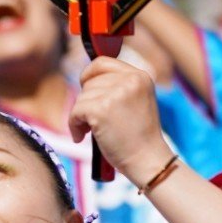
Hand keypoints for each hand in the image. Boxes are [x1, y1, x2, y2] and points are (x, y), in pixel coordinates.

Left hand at [69, 58, 173, 185]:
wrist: (147, 160)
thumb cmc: (139, 137)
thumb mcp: (135, 101)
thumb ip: (117, 87)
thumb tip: (86, 80)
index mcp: (140, 76)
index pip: (103, 62)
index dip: (89, 75)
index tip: (86, 90)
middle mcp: (130, 80)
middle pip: (90, 82)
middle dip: (87, 102)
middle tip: (95, 122)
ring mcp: (116, 93)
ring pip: (81, 97)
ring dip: (81, 116)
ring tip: (94, 132)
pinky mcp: (101, 108)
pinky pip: (75, 111)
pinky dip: (74, 125)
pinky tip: (82, 137)